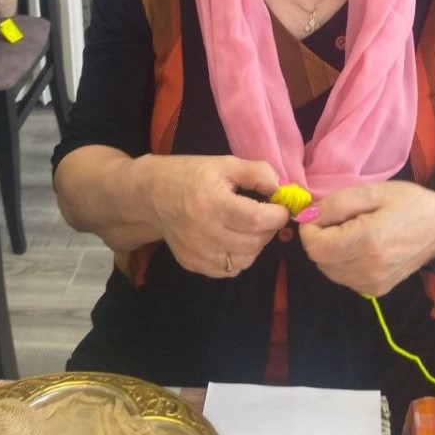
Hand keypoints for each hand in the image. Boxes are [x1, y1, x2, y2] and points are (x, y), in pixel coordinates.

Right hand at [147, 155, 289, 276]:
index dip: (277, 215)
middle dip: (269, 229)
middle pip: (254, 242)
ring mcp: (197, 253)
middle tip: (266, 215)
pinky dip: (240, 257)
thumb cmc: (191, 175)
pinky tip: (233, 239)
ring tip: (249, 227)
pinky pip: (230, 270)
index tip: (282, 207)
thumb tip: (283, 190)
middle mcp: (204, 233)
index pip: (256, 219)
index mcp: (212, 203)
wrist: (152, 196)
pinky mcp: (193, 265)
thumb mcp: (225, 164)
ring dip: (256, 244)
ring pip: (245, 260)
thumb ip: (258, 173)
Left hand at [298, 182, 434, 295]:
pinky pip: (342, 277)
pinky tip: (359, 246)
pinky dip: (342, 261)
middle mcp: (368, 271)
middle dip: (321, 237)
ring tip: (353, 231)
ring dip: (331, 250)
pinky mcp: (375, 291)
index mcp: (368, 244)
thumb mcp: (373, 192)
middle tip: (342, 219)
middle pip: (319, 259)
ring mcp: (372, 285)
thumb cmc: (409, 203)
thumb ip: (337, 204)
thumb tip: (307, 216)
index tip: (323, 212)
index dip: (310, 228)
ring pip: (328, 270)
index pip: (315, 246)